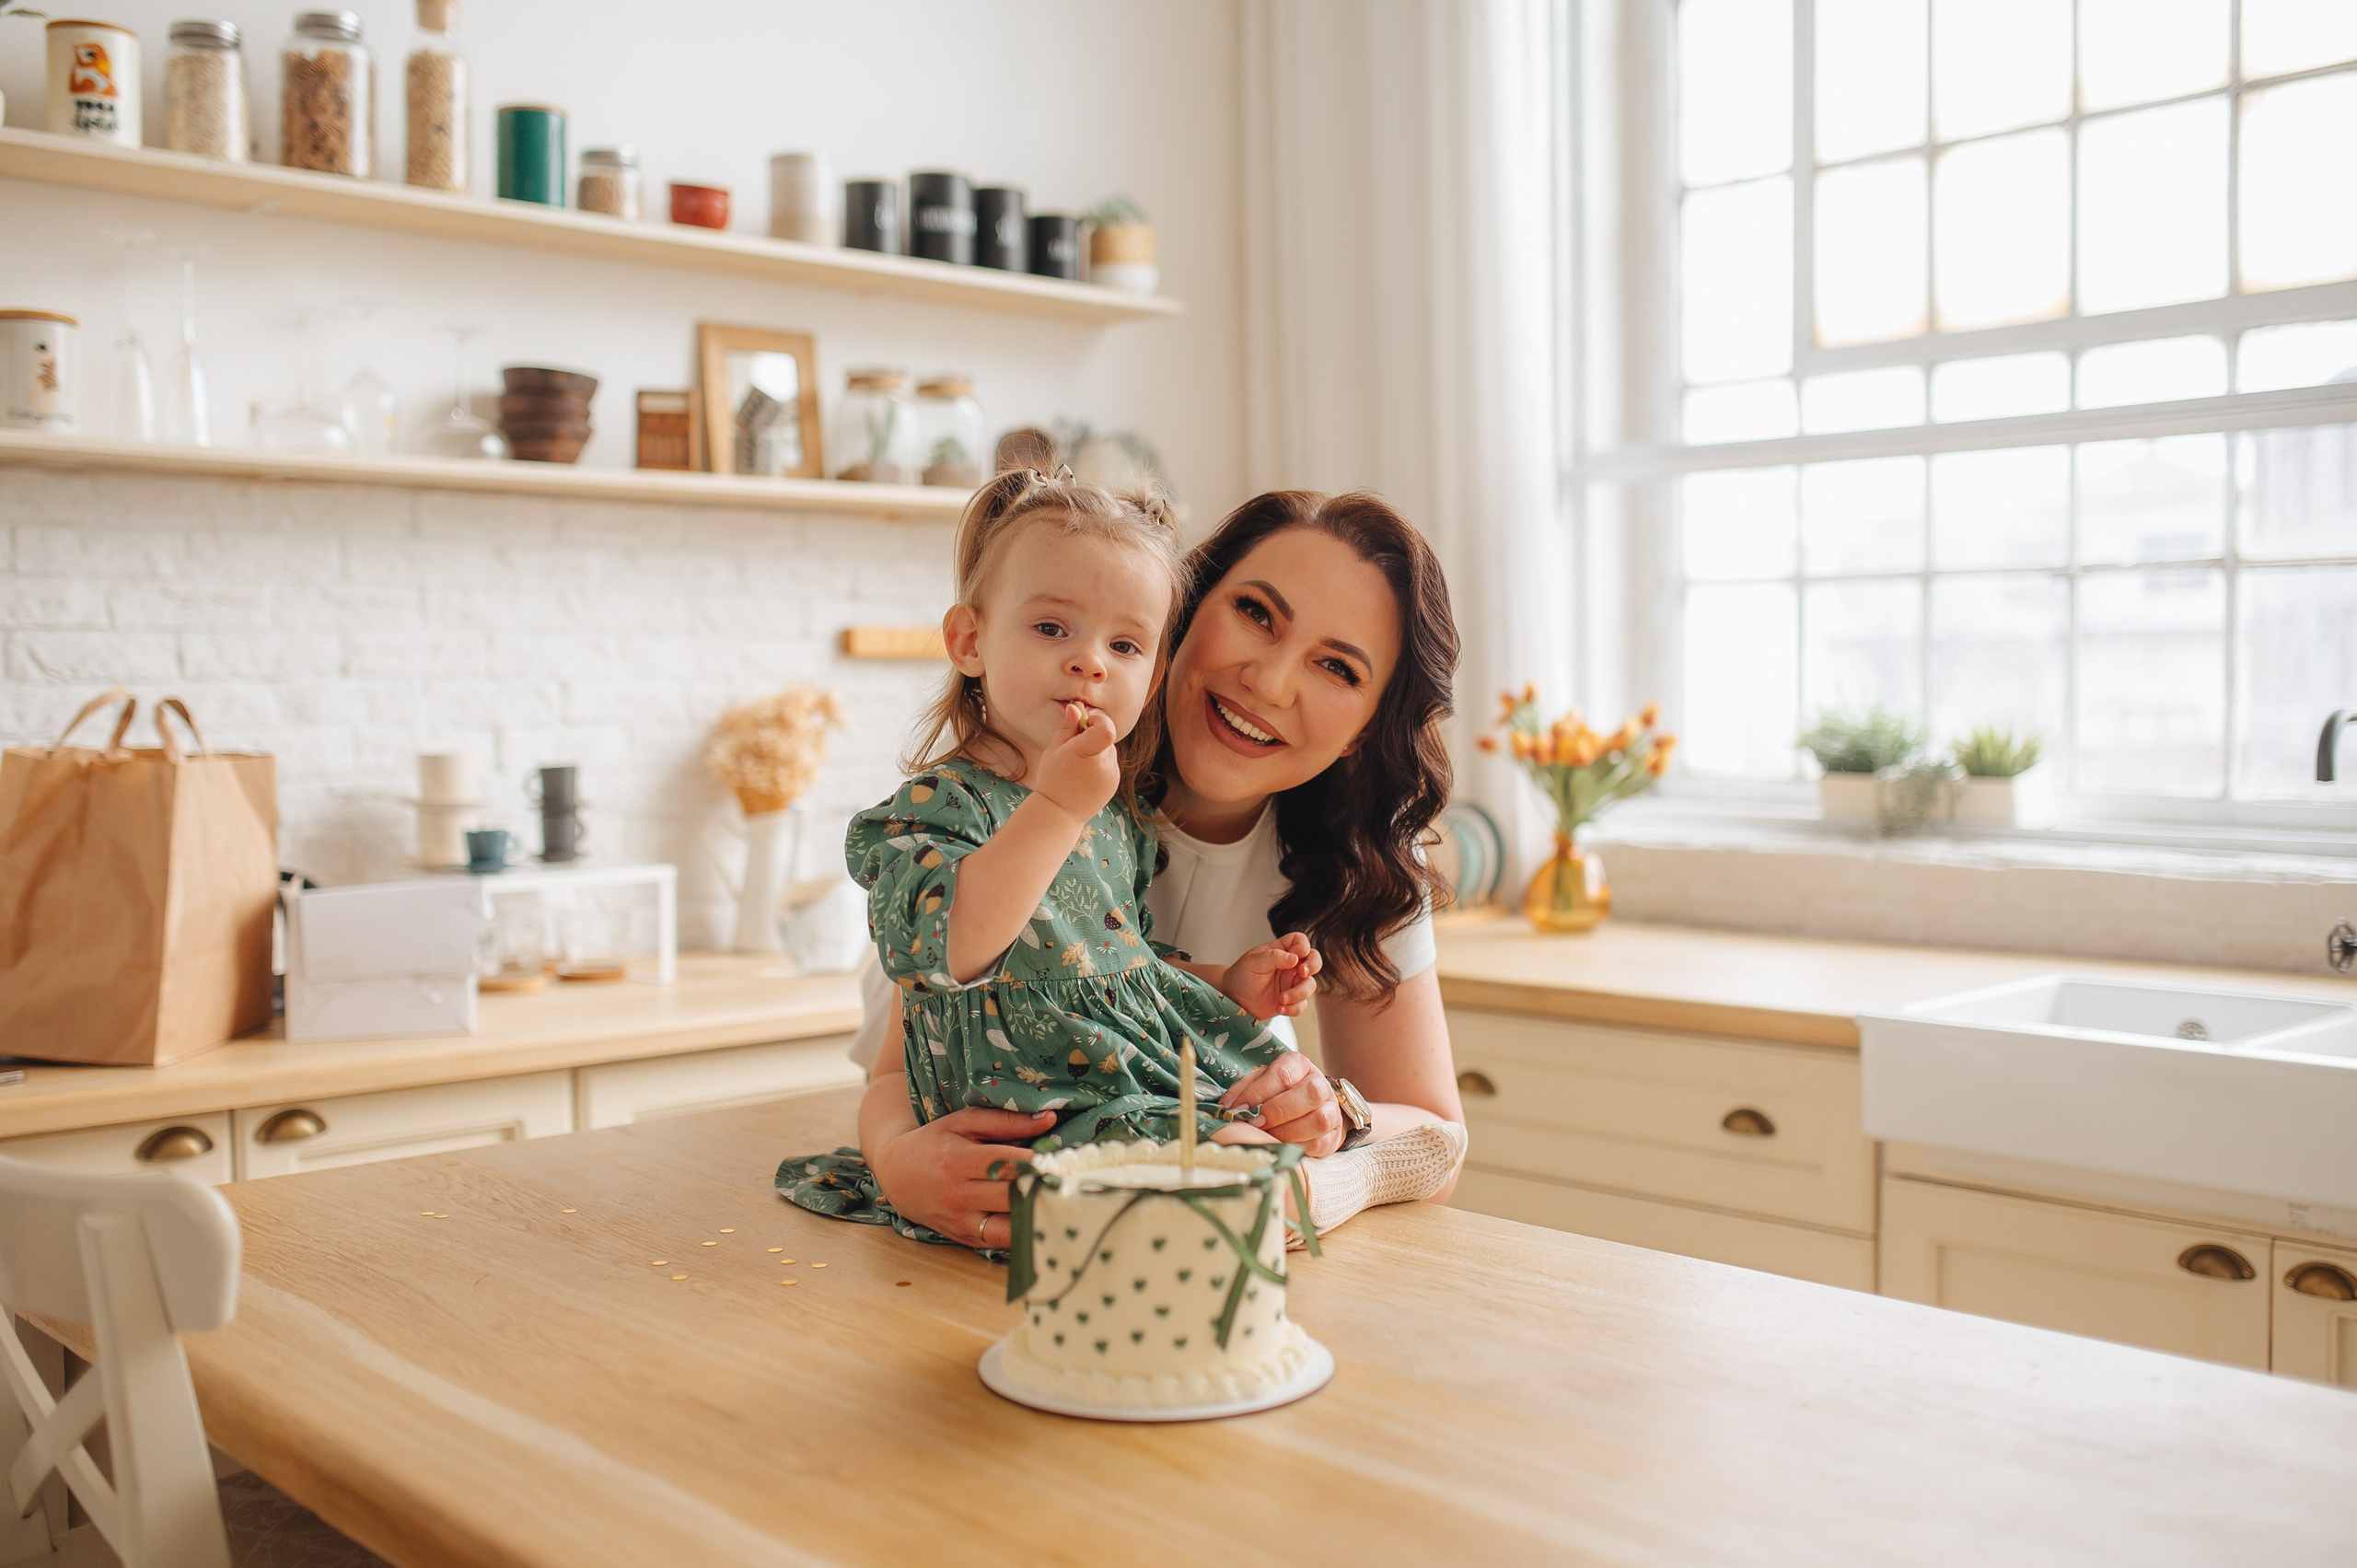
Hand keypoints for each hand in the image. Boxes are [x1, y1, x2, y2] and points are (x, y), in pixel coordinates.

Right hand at [867, 1105, 1055, 1248]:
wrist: (896, 1174)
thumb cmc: (934, 1142)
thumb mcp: (963, 1123)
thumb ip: (1006, 1121)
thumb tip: (1049, 1120)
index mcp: (958, 1161)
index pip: (1007, 1164)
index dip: (1038, 1163)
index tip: (1063, 1159)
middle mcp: (957, 1195)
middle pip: (1011, 1197)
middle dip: (1042, 1190)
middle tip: (1070, 1182)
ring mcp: (960, 1221)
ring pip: (1008, 1228)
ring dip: (1035, 1217)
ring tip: (1060, 1205)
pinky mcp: (963, 1238)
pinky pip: (1000, 1242)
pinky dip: (1022, 1234)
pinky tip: (1042, 1221)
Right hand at [1032, 701, 1119, 823]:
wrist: (1060, 812)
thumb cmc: (1052, 779)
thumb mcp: (1054, 750)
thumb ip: (1068, 727)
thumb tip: (1075, 707)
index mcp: (1085, 752)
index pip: (1106, 727)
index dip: (1097, 720)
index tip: (1084, 725)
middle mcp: (1103, 764)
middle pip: (1106, 735)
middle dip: (1093, 735)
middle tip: (1075, 748)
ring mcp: (1112, 774)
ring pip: (1108, 749)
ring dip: (1096, 750)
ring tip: (1078, 765)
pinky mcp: (1115, 782)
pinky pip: (1110, 763)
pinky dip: (1100, 763)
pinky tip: (1085, 776)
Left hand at [1219, 1049, 1343, 1156]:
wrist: (1307, 1109)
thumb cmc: (1276, 1094)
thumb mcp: (1258, 1084)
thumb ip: (1243, 1092)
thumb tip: (1227, 1109)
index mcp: (1299, 1065)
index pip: (1283, 1074)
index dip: (1259, 1092)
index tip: (1240, 1108)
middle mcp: (1320, 1084)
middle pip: (1310, 1093)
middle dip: (1278, 1111)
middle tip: (1256, 1124)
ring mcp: (1331, 1110)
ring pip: (1319, 1120)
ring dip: (1289, 1132)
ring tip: (1268, 1137)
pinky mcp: (1334, 1135)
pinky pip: (1321, 1144)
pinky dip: (1299, 1148)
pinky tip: (1283, 1147)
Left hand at [1220, 932, 1320, 1019]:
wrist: (1234, 999)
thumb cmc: (1241, 975)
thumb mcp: (1253, 962)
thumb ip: (1274, 957)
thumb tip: (1295, 958)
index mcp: (1281, 951)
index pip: (1300, 941)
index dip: (1302, 946)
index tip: (1296, 955)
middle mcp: (1290, 966)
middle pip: (1314, 960)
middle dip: (1313, 966)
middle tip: (1302, 973)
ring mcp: (1292, 983)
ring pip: (1310, 985)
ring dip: (1299, 993)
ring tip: (1281, 999)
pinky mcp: (1291, 1000)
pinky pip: (1302, 1004)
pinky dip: (1294, 1008)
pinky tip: (1280, 1008)